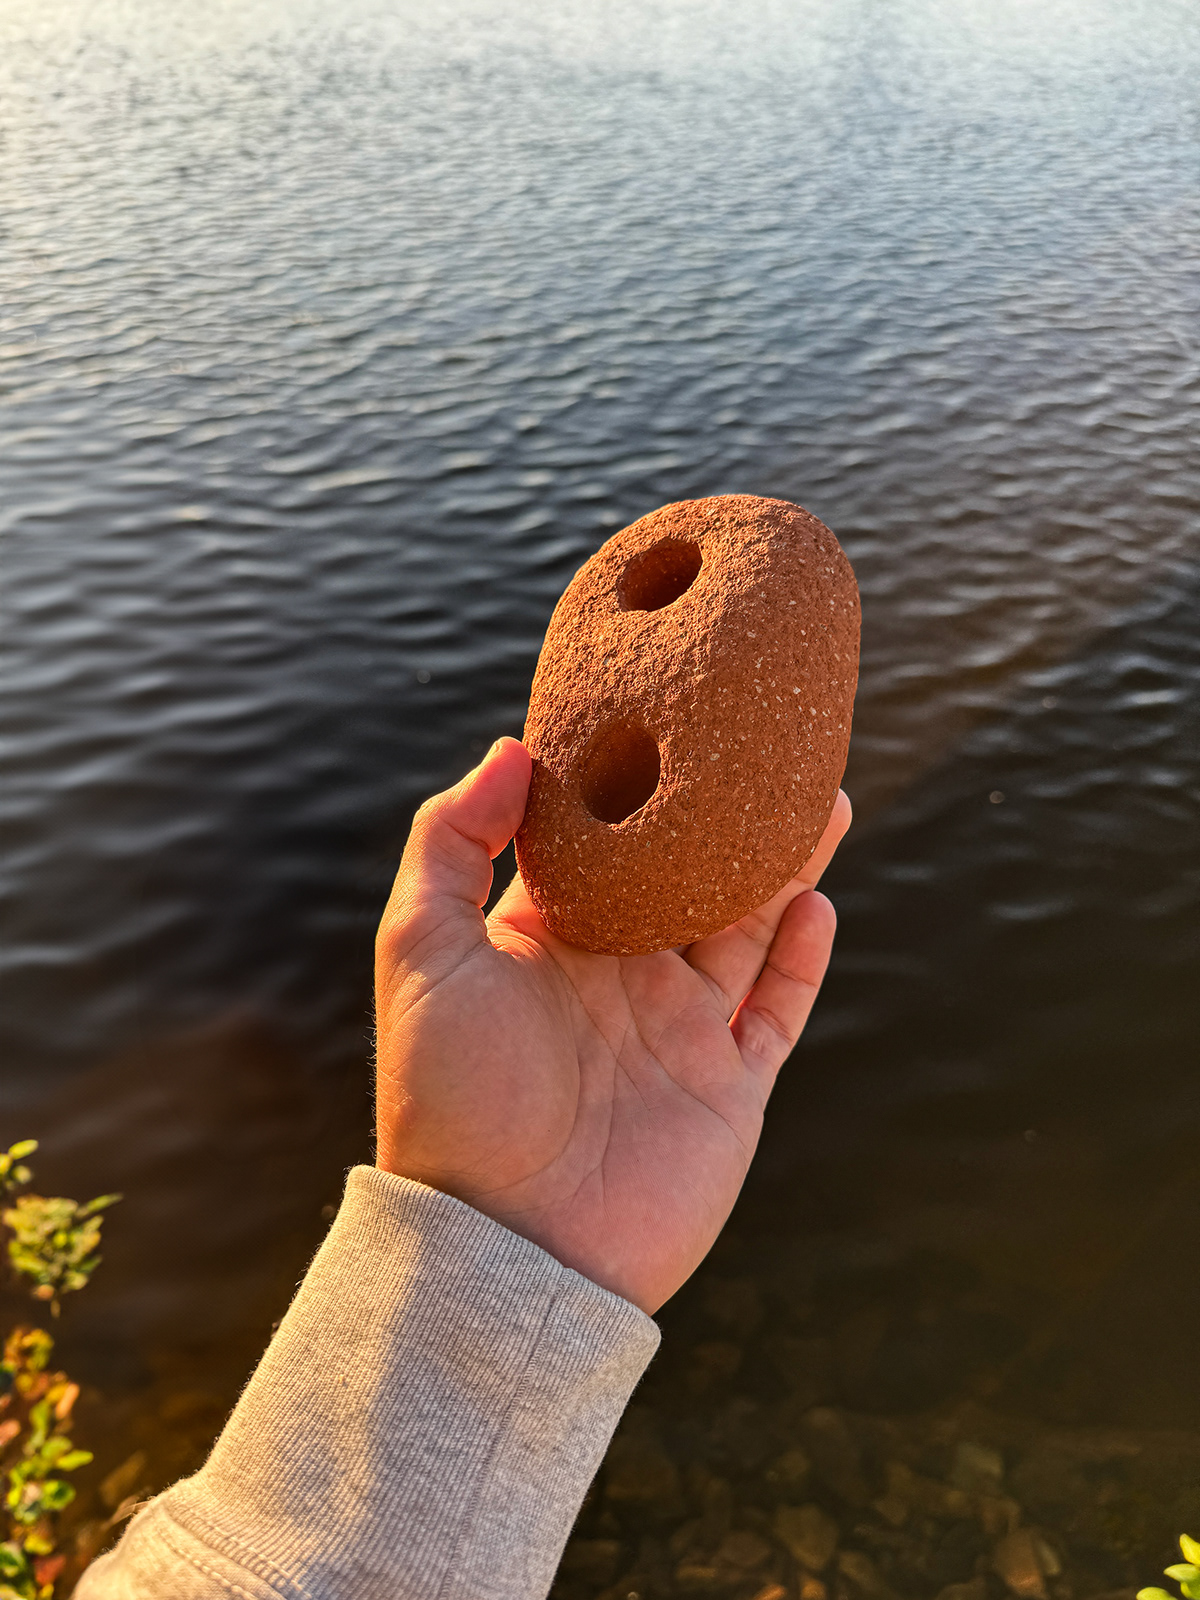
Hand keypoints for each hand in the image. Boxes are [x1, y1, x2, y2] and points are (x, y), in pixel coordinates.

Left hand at [375, 738, 850, 1314]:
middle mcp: (618, 974)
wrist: (506, 1245)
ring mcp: (679, 1029)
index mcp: (548, 938)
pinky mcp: (728, 1085)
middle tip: (767, 744)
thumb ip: (451, 844)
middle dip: (727, 814)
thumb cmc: (449, 1098)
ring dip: (783, 864)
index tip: (663, 707)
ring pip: (747, 926)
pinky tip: (816, 898)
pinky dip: (802, 955)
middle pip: (690, 874)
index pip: (601, 840)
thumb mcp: (419, 953)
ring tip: (819, 795)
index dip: (631, 780)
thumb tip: (509, 748)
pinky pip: (777, 1008)